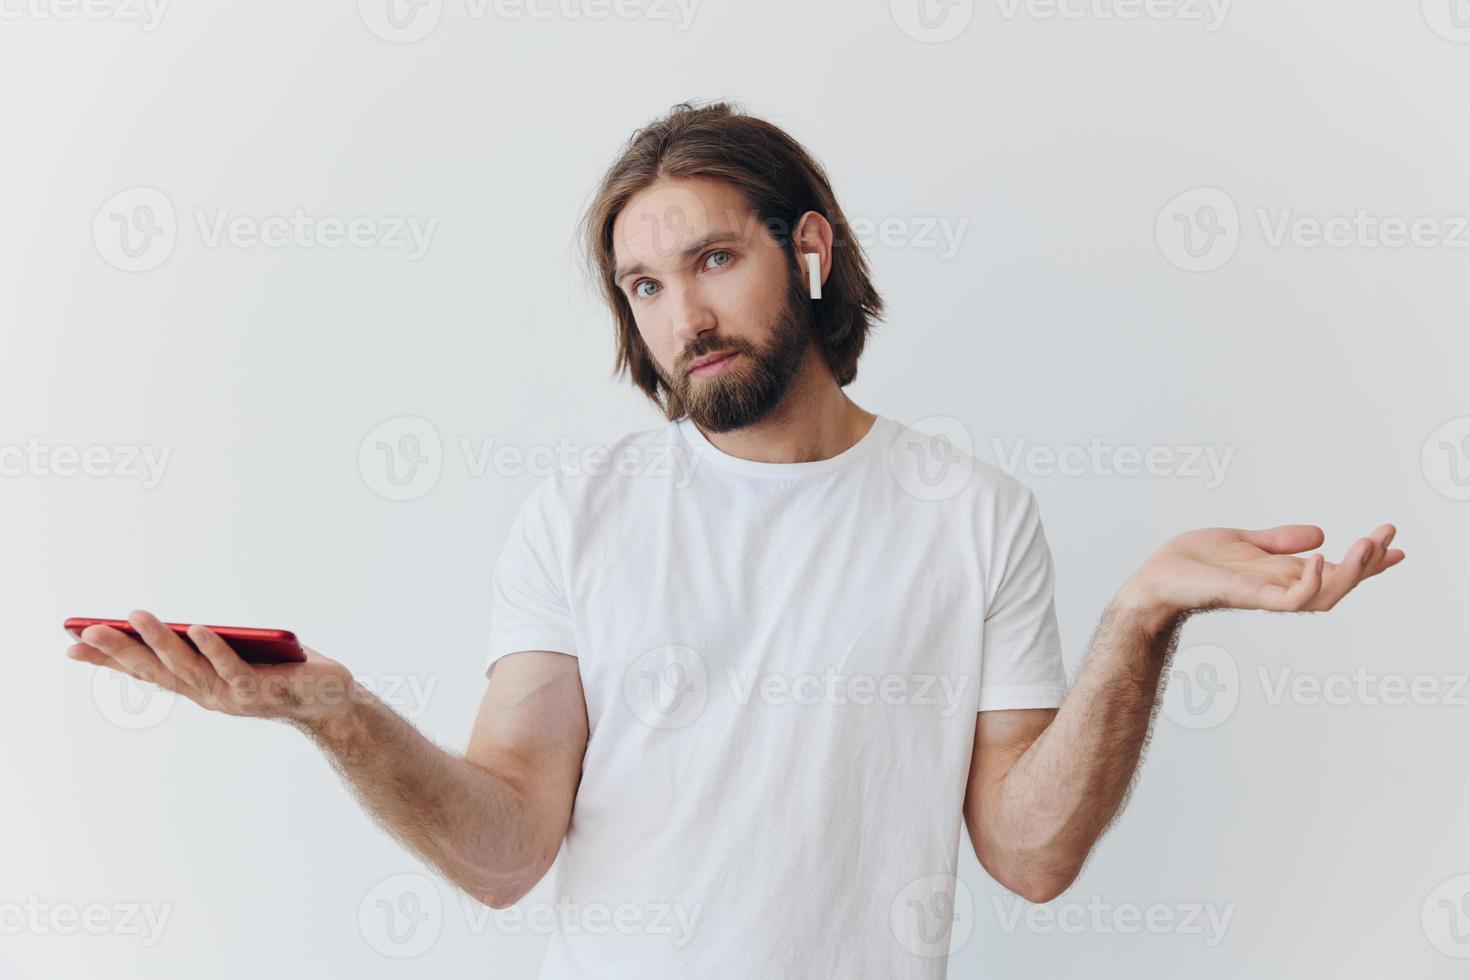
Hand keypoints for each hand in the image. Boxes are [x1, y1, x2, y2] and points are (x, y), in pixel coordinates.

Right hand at [67, 609, 357, 723]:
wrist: (331, 702)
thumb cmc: (283, 675)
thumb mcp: (236, 661)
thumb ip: (207, 650)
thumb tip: (180, 627)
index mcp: (199, 688)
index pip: (147, 673)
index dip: (109, 660)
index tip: (71, 642)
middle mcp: (209, 696)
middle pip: (158, 671)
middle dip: (120, 650)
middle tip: (86, 628)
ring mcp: (233, 696)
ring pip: (190, 668)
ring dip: (162, 641)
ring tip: (136, 616)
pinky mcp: (262, 689)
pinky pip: (234, 668)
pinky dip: (214, 648)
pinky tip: (197, 628)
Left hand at [1118, 523, 1403, 623]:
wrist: (1155, 580)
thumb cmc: (1192, 563)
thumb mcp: (1244, 540)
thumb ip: (1279, 540)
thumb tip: (1320, 534)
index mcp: (1281, 573)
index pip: (1334, 569)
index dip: (1367, 561)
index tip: (1396, 545)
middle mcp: (1280, 587)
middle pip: (1339, 584)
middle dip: (1369, 563)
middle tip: (1386, 536)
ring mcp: (1266, 595)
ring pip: (1325, 595)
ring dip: (1351, 572)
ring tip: (1366, 545)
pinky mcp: (1247, 596)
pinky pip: (1290, 600)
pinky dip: (1309, 583)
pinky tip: (1317, 559)